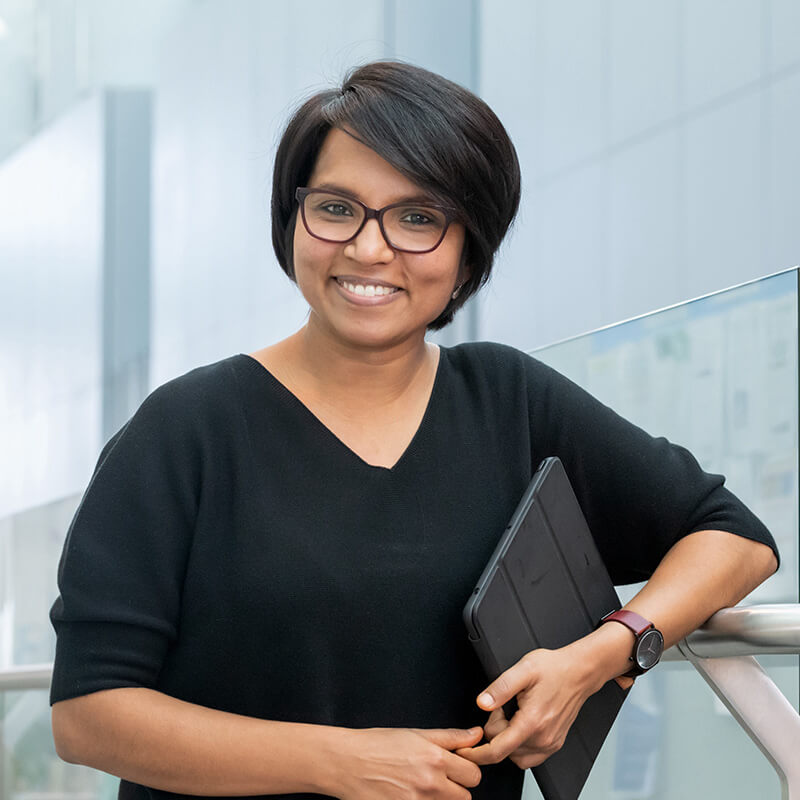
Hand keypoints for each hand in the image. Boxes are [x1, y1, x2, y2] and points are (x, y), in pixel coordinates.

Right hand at [334, 726, 482, 798]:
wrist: (346, 763)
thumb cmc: (377, 744)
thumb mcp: (416, 734)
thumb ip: (451, 737)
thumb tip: (477, 734)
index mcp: (435, 759)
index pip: (473, 775)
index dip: (466, 770)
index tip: (455, 767)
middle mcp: (430, 785)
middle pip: (465, 798)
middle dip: (456, 789)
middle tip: (439, 779)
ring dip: (441, 799)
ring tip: (422, 786)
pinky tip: (410, 794)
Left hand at [457, 648, 593, 768]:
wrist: (579, 672)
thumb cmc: (554, 668)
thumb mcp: (523, 669)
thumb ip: (500, 687)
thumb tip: (482, 703)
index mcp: (532, 722)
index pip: (497, 750)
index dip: (476, 753)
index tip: (464, 750)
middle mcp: (542, 738)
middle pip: (503, 750)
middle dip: (494, 730)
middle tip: (502, 706)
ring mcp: (550, 743)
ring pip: (515, 757)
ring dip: (506, 740)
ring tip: (511, 715)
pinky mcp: (555, 744)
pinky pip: (529, 758)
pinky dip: (518, 747)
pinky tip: (519, 726)